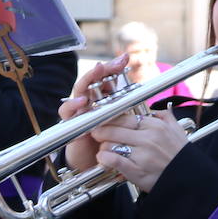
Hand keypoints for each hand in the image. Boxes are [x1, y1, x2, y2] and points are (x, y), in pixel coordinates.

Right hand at [59, 54, 131, 173]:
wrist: (94, 160)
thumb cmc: (110, 139)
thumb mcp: (122, 122)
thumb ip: (131, 108)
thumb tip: (149, 96)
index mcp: (104, 98)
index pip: (108, 79)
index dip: (115, 68)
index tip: (125, 58)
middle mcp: (90, 101)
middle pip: (93, 80)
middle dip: (101, 71)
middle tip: (108, 64)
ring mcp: (79, 110)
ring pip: (79, 91)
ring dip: (86, 82)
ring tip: (96, 74)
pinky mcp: (70, 123)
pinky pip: (68, 113)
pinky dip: (73, 107)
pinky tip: (82, 103)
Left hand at [88, 108, 188, 194]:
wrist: (189, 181)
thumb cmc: (181, 156)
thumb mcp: (178, 131)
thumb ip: (166, 117)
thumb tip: (154, 109)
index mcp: (157, 126)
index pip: (125, 117)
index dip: (110, 119)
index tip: (104, 122)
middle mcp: (149, 138)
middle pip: (114, 129)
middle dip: (101, 132)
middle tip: (96, 134)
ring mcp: (142, 154)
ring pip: (110, 144)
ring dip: (103, 147)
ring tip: (103, 150)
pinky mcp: (136, 170)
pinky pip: (112, 160)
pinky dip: (104, 159)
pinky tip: (103, 159)